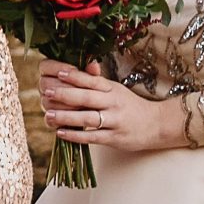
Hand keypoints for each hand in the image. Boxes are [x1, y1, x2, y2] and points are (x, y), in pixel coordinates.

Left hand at [38, 59, 185, 151]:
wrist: (157, 125)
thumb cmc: (129, 105)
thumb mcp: (115, 89)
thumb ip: (97, 81)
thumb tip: (84, 64)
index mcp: (111, 89)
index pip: (92, 80)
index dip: (75, 76)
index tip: (58, 72)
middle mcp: (113, 103)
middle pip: (87, 97)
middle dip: (66, 95)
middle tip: (47, 92)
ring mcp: (114, 121)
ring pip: (88, 118)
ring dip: (66, 117)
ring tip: (48, 115)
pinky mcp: (115, 138)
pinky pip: (93, 137)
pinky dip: (76, 135)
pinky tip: (61, 133)